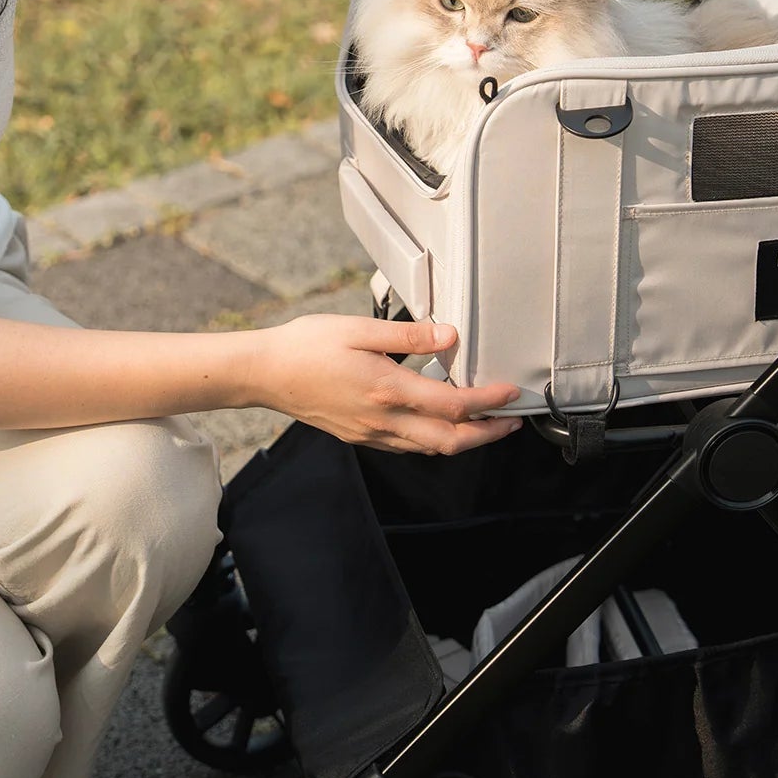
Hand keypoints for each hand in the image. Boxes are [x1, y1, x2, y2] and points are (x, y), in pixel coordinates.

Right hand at [246, 314, 523, 453]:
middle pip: (449, 440)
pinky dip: (434, 439)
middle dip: (487, 435)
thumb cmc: (306, 347)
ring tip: (486, 423)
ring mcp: (371, 433)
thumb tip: (450, 336)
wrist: (265, 374)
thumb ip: (409, 335)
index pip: (453, 405)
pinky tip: (440, 423)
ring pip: (429, 448)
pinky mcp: (360, 436)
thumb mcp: (360, 330)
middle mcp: (382, 420)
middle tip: (513, 420)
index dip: (488, 401)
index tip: (509, 392)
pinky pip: (408, 446)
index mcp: (387, 391)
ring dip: (464, 439)